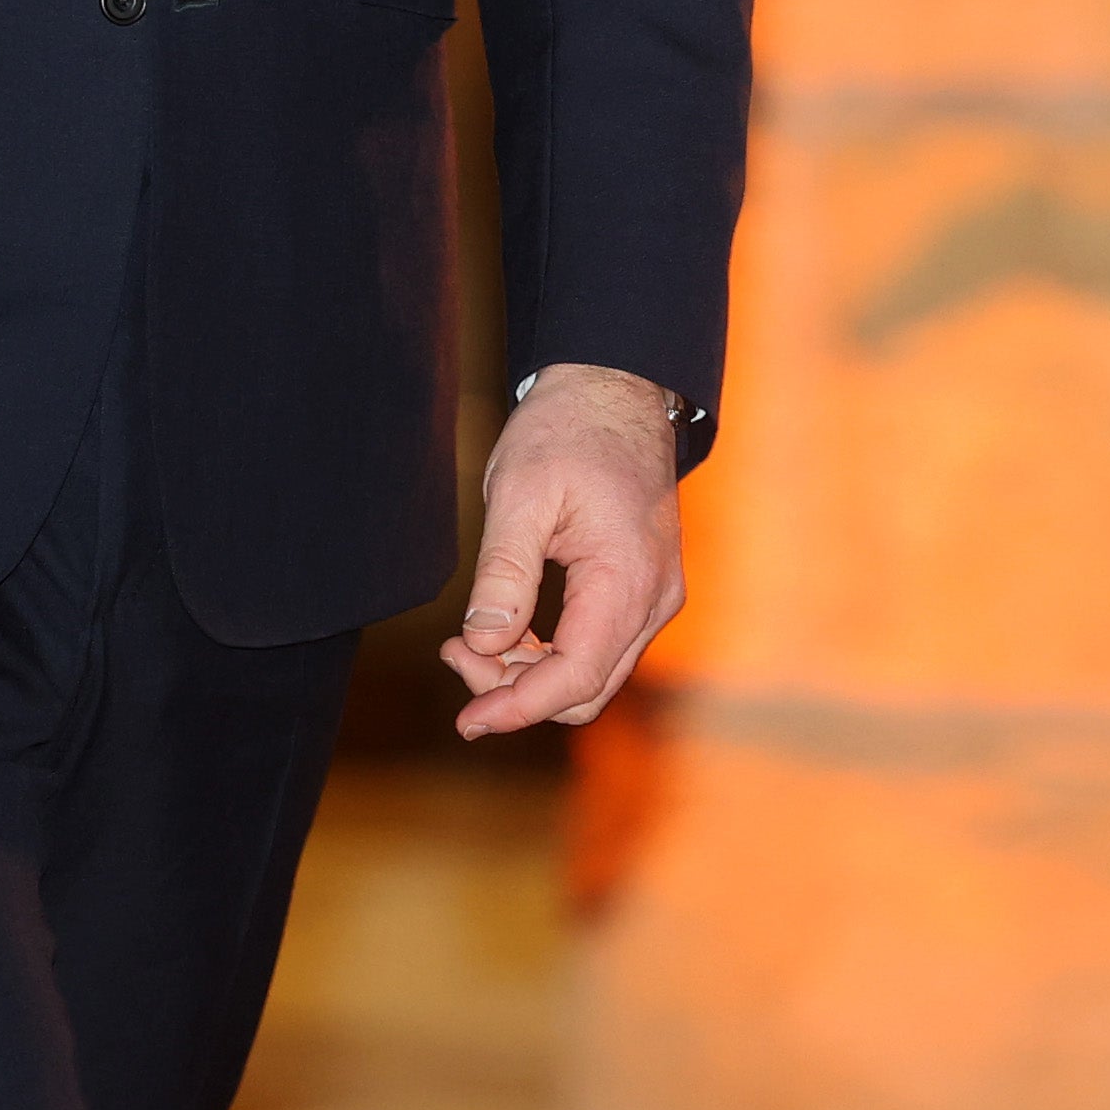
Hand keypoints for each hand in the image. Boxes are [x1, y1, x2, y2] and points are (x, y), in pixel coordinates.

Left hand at [443, 365, 684, 735]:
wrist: (615, 388)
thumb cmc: (567, 431)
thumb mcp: (521, 493)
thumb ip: (504, 572)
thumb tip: (484, 641)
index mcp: (627, 579)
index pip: (574, 679)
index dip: (516, 708)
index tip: (465, 722)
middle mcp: (653, 599)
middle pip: (584, 689)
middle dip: (515, 690)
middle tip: (455, 652)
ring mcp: (654, 596)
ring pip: (592, 674)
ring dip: (529, 674)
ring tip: (470, 639)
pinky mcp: (643, 588)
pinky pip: (598, 646)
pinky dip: (550, 653)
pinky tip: (505, 628)